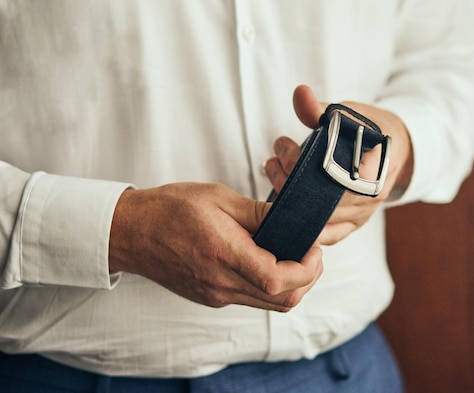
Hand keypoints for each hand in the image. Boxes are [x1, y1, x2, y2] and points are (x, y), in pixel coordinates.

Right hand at [109, 182, 322, 311]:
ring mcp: (216, 295)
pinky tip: (267, 260)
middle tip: (311, 253)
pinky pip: (251, 299)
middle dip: (307, 279)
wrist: (131, 232)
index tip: (314, 248)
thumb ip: (258, 212)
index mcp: (223, 255)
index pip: (278, 280)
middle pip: (282, 301)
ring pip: (270, 304)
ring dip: (291, 285)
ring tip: (293, 254)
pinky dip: (269, 285)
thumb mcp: (218, 198)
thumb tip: (291, 220)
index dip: (306, 269)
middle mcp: (221, 283)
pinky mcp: (211, 297)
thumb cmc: (169, 209)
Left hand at [264, 85, 413, 244]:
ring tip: (272, 171)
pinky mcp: (352, 225)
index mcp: (376, 167)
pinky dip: (301, 223)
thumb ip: (321, 109)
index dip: (303, 166)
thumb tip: (300, 93)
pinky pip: (326, 235)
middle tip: (273, 159)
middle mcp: (371, 196)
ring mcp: (362, 214)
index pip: (336, 176)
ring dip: (289, 199)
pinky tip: (280, 203)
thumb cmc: (370, 131)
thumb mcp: (349, 114)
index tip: (284, 147)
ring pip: (321, 220)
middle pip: (324, 201)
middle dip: (290, 180)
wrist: (394, 149)